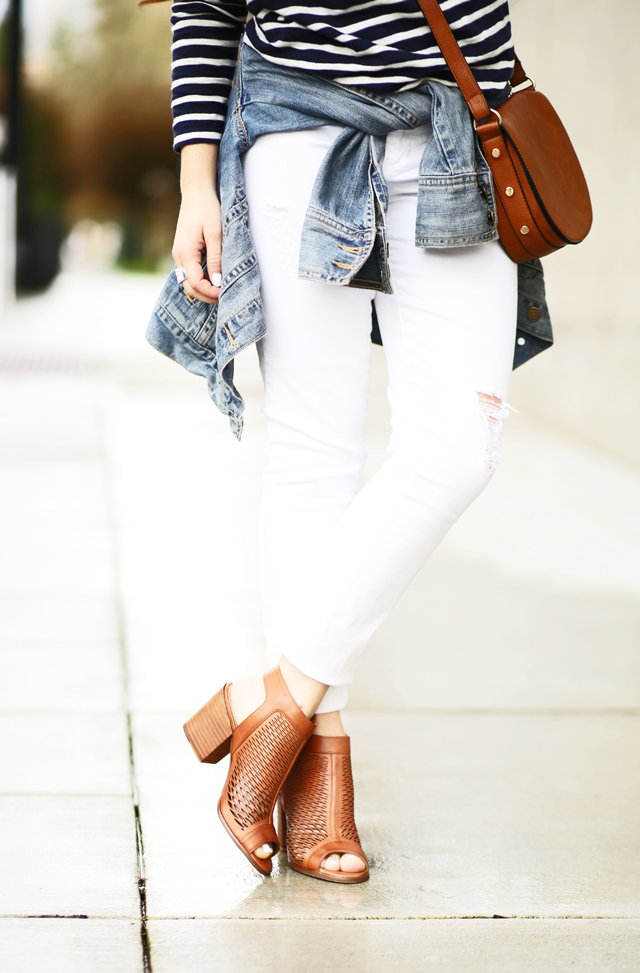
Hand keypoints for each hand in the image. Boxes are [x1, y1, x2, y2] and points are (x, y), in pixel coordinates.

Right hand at [172, 144, 220, 304]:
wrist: (196, 193)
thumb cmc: (207, 209)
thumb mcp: (215, 233)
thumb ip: (216, 258)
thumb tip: (218, 282)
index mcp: (185, 252)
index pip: (196, 283)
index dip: (210, 292)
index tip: (225, 294)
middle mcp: (178, 256)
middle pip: (189, 287)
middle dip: (206, 296)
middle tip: (224, 297)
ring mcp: (179, 255)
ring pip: (189, 282)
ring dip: (204, 290)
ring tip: (221, 291)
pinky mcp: (184, 253)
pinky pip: (190, 273)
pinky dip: (201, 281)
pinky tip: (214, 281)